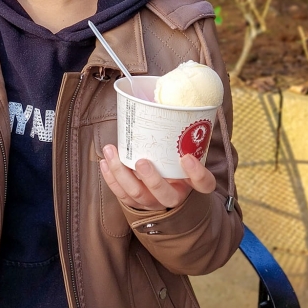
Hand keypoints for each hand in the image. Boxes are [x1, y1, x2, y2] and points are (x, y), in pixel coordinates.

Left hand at [99, 144, 216, 211]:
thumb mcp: (184, 152)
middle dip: (151, 179)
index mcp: (192, 184)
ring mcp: (153, 202)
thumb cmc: (174, 163)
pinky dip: (110, 178)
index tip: (187, 158)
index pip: (203, 183)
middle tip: (141, 162)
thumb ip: (181, 136)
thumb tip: (166, 103)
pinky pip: (121, 194)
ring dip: (121, 173)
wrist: (165, 187)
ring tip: (111, 151)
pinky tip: (105, 162)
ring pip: (137, 194)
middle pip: (165, 194)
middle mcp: (173, 196)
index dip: (197, 173)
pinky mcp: (135, 203)